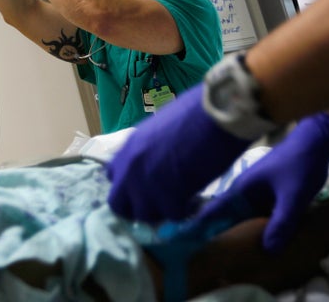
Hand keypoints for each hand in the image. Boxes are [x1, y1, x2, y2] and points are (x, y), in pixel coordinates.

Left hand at [107, 84, 254, 221]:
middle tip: (160, 200)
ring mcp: (145, 186)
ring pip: (144, 215)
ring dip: (162, 210)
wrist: (215, 116)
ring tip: (180, 198)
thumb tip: (155, 163)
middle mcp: (130, 169)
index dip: (129, 183)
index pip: (113, 176)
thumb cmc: (194, 112)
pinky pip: (172, 215)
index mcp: (128, 147)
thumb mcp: (159, 129)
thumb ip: (149, 150)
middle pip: (119, 205)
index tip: (146, 183)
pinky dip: (184, 210)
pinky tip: (195, 199)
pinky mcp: (168, 198)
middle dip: (138, 206)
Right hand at [194, 112, 328, 252]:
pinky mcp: (272, 196)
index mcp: (243, 189)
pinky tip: (261, 242)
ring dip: (241, 233)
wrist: (317, 142)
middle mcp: (246, 193)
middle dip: (220, 236)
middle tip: (209, 260)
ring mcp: (259, 194)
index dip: (200, 227)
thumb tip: (268, 252)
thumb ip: (281, 223)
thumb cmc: (299, 165)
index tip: (186, 244)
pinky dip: (259, 228)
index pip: (215, 211)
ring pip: (246, 219)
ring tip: (230, 257)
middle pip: (229, 218)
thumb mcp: (292, 197)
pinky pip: (260, 216)